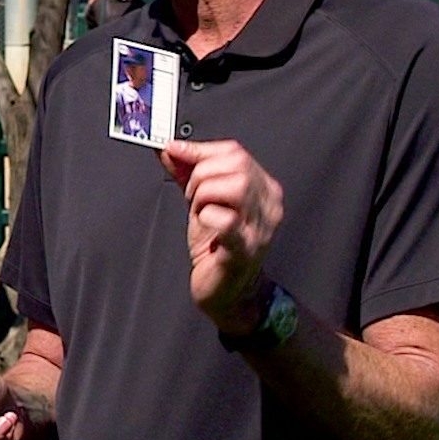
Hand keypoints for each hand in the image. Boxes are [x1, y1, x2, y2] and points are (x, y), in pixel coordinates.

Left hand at [158, 139, 283, 332]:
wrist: (228, 292)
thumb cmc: (217, 246)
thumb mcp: (202, 201)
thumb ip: (187, 172)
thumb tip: (169, 147)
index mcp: (264, 188)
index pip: (236, 152)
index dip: (200, 150)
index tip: (173, 151)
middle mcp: (269, 206)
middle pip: (236, 165)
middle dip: (201, 175)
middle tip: (192, 197)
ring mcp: (260, 228)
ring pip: (235, 186)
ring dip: (205, 195)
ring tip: (200, 211)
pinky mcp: (245, 250)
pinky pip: (227, 220)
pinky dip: (207, 216)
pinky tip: (203, 224)